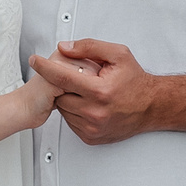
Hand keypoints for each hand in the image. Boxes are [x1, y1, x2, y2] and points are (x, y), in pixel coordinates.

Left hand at [29, 38, 160, 144]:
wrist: (151, 106)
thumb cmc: (135, 81)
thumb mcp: (118, 54)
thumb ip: (89, 47)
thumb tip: (64, 48)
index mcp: (100, 91)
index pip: (62, 77)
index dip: (45, 67)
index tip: (34, 60)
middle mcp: (95, 112)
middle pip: (60, 95)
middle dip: (65, 85)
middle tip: (81, 79)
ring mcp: (92, 128)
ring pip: (64, 110)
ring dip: (70, 99)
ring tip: (88, 92)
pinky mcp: (91, 137)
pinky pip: (71, 122)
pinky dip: (76, 112)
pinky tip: (90, 105)